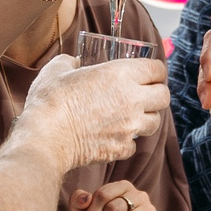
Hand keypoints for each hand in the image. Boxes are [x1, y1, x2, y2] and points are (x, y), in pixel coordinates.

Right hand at [20, 54, 169, 169]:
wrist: (46, 137)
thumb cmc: (50, 101)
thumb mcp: (57, 69)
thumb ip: (70, 62)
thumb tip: (73, 63)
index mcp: (121, 74)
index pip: (157, 69)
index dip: (156, 70)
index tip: (151, 73)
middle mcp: (132, 100)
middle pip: (164, 96)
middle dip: (157, 94)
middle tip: (146, 94)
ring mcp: (129, 126)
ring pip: (155, 122)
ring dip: (147, 118)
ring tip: (133, 116)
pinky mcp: (121, 148)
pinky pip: (134, 144)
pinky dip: (127, 141)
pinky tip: (114, 136)